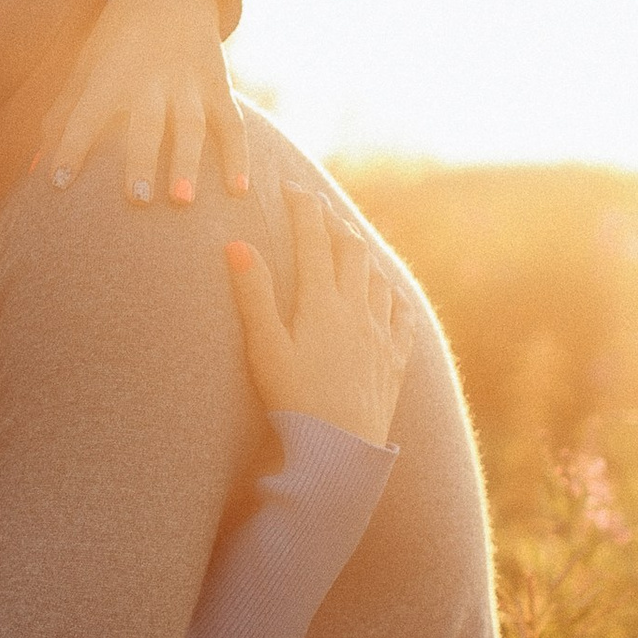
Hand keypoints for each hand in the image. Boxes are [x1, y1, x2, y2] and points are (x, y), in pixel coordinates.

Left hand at [39, 0, 248, 206]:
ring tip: (183, 200)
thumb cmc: (115, 42)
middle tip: (136, 201)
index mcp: (110, 76)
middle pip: (146, 124)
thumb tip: (34, 170)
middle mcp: (150, 81)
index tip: (57, 183)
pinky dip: (238, 156)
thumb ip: (62, 118)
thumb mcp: (85, 68)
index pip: (86, 115)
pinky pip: (232, 124)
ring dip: (188, 163)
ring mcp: (188, 85)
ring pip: (191, 127)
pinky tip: (238, 190)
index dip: (70, 146)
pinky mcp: (218, 88)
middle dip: (141, 161)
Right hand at [226, 184, 411, 444]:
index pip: (313, 239)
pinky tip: (387, 294)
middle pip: (350, 250)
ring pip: (378, 277)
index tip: (290, 186)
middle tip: (316, 208)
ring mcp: (380, 334)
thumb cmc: (294, 401)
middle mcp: (357, 309)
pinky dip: (391, 294)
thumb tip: (236, 244)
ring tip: (348, 244)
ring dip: (362, 254)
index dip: (302, 208)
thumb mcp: (265, 348)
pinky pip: (401, 314)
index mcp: (322, 302)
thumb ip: (253, 294)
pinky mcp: (394, 360)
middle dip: (332, 223)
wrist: (341, 451)